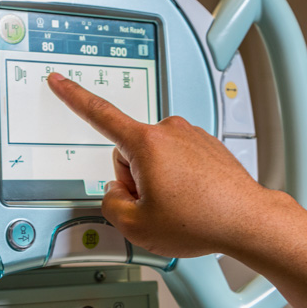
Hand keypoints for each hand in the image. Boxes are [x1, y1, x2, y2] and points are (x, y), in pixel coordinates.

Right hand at [48, 72, 286, 257]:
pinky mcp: (207, 145)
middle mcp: (170, 131)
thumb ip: (110, 205)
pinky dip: (180, 180)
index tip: (58, 81)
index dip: (73, 96)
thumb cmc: (203, 220)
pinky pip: (178, 161)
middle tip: (157, 205)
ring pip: (154, 159)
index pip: (98, 113)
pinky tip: (194, 199)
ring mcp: (191, 136)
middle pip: (129, 153)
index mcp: (147, 143)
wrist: (248, 220)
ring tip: (182, 206)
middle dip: (135, 179)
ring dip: (159, 181)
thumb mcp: (136, 226)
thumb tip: (116, 192)